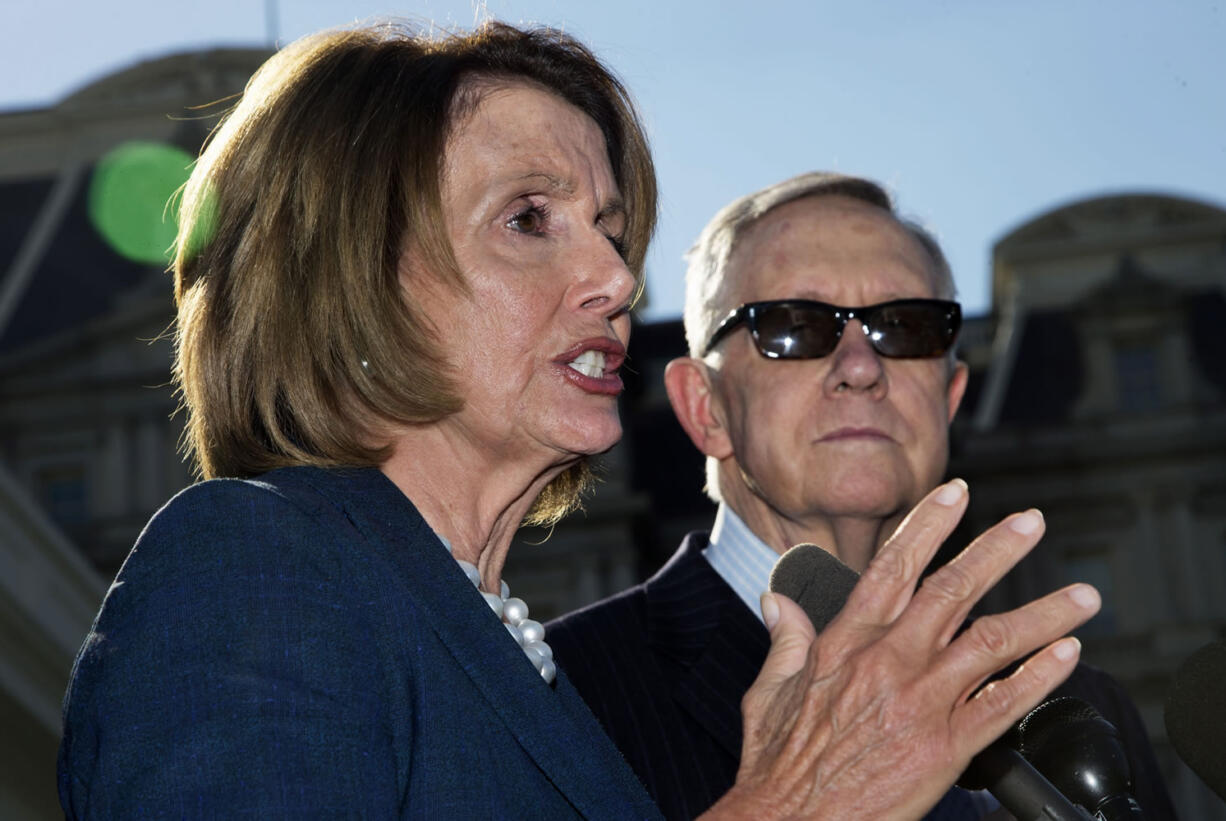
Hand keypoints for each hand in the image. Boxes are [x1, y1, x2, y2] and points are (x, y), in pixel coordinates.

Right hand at [701, 479, 1100, 820]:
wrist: (791, 820)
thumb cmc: (778, 763)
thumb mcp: (768, 690)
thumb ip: (784, 639)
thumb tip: (778, 601)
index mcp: (845, 643)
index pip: (893, 567)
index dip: (927, 525)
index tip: (954, 494)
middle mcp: (887, 663)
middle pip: (952, 591)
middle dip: (997, 551)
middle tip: (1031, 523)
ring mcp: (920, 703)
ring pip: (991, 643)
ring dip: (1043, 614)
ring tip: (1082, 596)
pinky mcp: (944, 748)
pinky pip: (1002, 705)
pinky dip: (1038, 677)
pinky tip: (1066, 656)